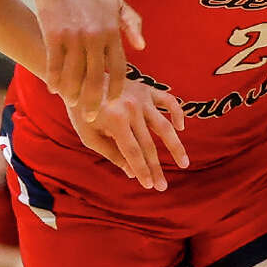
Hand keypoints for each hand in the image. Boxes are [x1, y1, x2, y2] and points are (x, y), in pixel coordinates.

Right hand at [36, 0, 144, 124]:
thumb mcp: (116, 3)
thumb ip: (132, 24)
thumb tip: (141, 47)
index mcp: (111, 32)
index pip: (119, 68)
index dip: (116, 88)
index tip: (113, 101)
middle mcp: (95, 38)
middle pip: (96, 79)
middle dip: (94, 101)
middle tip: (91, 116)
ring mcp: (73, 38)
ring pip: (74, 76)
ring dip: (73, 94)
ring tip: (72, 104)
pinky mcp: (54, 36)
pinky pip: (54, 66)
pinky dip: (54, 80)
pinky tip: (54, 90)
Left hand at [66, 80, 188, 191]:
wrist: (82, 79)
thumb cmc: (83, 112)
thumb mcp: (90, 137)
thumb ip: (112, 154)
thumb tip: (132, 174)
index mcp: (115, 121)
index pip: (133, 152)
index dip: (141, 170)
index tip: (149, 186)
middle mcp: (131, 109)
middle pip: (148, 145)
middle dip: (156, 168)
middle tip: (163, 187)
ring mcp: (141, 98)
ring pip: (164, 126)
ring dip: (176, 146)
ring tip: (184, 164)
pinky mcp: (146, 89)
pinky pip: (168, 100)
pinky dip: (177, 112)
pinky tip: (180, 128)